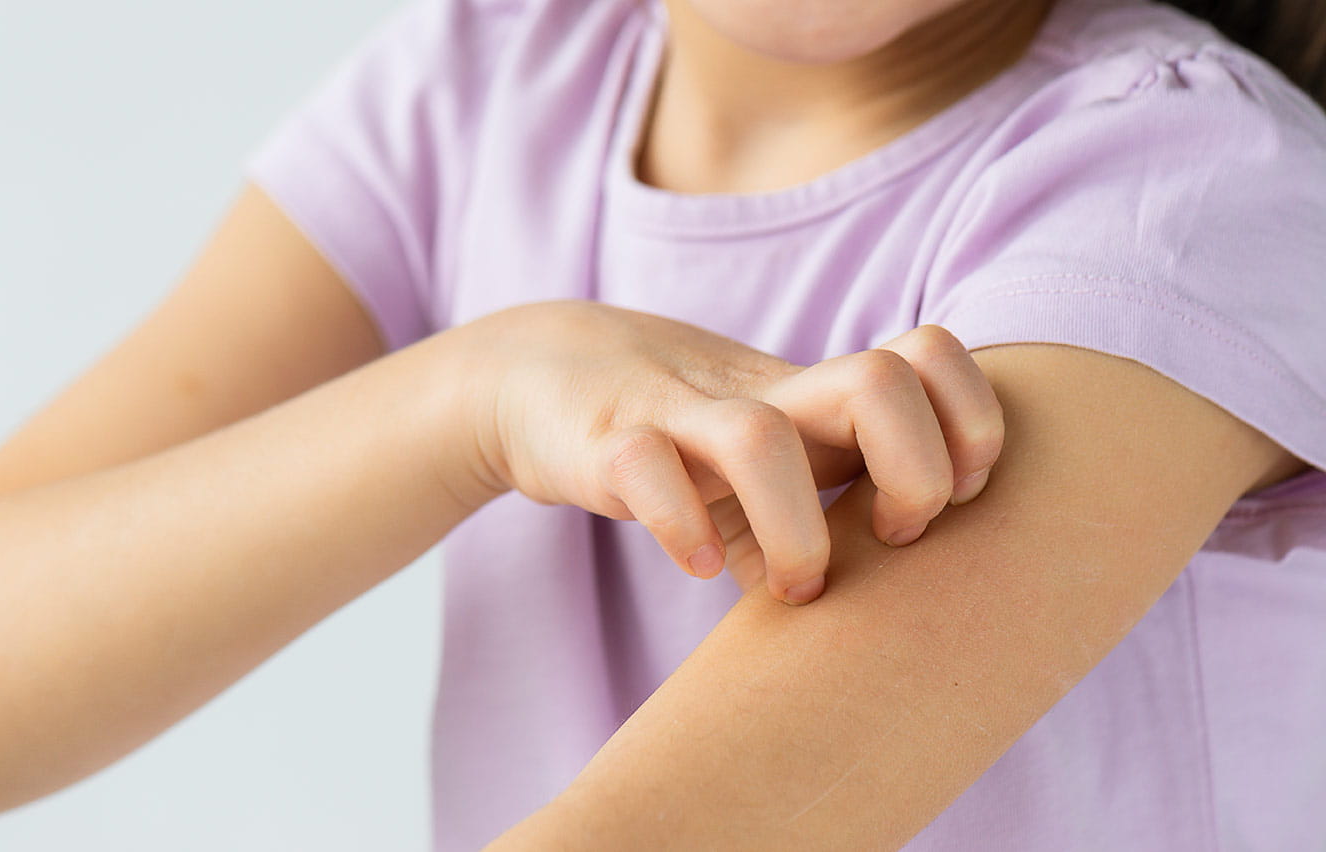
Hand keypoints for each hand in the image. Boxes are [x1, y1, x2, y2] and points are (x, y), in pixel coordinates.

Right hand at [455, 300, 1003, 602]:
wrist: (544, 372)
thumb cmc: (680, 436)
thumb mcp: (768, 467)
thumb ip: (826, 520)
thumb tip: (880, 618)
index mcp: (816, 396)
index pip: (932, 359)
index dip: (970, 426)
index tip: (951, 500)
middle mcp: (762, 396)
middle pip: (881, 381)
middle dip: (914, 473)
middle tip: (890, 537)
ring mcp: (681, 413)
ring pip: (762, 440)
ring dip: (798, 532)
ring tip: (796, 588)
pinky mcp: (607, 441)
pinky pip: (647, 470)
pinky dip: (683, 528)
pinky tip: (702, 565)